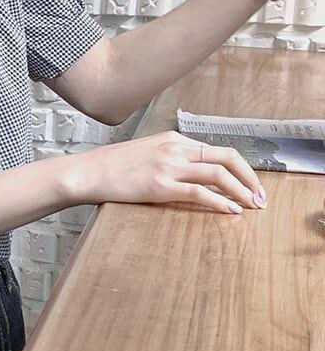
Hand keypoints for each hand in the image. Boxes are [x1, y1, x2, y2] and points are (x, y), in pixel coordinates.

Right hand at [64, 130, 266, 213]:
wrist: (89, 172)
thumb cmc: (113, 166)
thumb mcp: (146, 153)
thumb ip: (169, 158)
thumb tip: (189, 173)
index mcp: (173, 139)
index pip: (217, 149)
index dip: (240, 167)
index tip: (250, 182)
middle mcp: (175, 149)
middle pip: (227, 156)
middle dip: (250, 177)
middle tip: (261, 196)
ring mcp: (168, 166)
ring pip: (218, 173)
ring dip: (241, 190)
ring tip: (252, 206)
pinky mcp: (160, 186)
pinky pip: (199, 192)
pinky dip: (219, 202)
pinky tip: (231, 210)